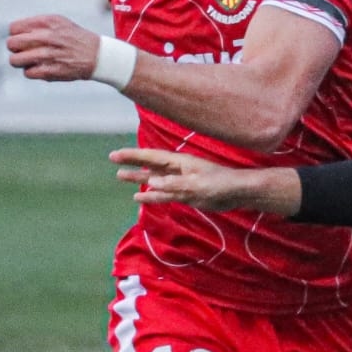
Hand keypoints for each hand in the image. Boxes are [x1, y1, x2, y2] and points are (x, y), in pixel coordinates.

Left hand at [6, 14, 101, 82]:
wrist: (98, 56)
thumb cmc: (76, 38)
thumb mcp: (58, 22)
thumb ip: (36, 24)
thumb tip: (14, 33)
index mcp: (46, 23)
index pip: (14, 29)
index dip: (17, 35)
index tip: (26, 39)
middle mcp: (45, 37)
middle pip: (11, 44)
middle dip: (16, 49)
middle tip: (25, 51)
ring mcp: (47, 55)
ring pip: (15, 60)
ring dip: (21, 62)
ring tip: (30, 61)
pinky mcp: (50, 71)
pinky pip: (28, 73)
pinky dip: (32, 72)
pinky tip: (42, 68)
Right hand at [111, 148, 291, 214]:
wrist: (237, 193)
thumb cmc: (220, 185)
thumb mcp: (197, 185)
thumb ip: (174, 184)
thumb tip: (152, 182)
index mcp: (179, 162)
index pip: (151, 157)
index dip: (132, 156)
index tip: (115, 155)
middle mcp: (177, 169)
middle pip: (149, 165)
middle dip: (131, 163)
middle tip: (113, 160)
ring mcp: (181, 181)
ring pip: (154, 179)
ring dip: (138, 178)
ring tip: (120, 177)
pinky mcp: (185, 193)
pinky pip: (163, 193)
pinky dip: (151, 194)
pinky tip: (140, 196)